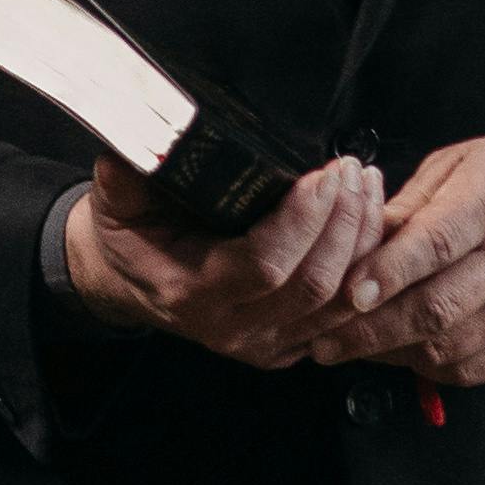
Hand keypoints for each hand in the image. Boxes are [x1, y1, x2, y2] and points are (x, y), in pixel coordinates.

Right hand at [64, 152, 388, 366]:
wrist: (131, 282)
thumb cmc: (133, 234)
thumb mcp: (116, 201)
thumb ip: (129, 174)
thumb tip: (144, 139)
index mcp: (190, 293)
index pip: (264, 265)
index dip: (302, 221)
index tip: (323, 174)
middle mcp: (231, 328)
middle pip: (313, 285)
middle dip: (343, 222)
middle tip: (350, 169)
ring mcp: (264, 344)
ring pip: (340, 302)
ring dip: (363, 240)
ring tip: (365, 184)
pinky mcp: (288, 345)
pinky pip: (345, 314)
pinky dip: (365, 266)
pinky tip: (368, 220)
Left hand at [306, 131, 484, 390]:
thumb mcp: (463, 162)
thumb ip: (409, 204)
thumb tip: (357, 241)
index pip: (434, 245)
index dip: (387, 272)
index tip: (347, 292)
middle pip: (435, 309)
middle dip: (371, 331)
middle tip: (323, 340)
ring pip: (449, 347)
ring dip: (392, 354)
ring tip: (352, 350)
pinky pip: (474, 368)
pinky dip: (430, 369)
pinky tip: (402, 354)